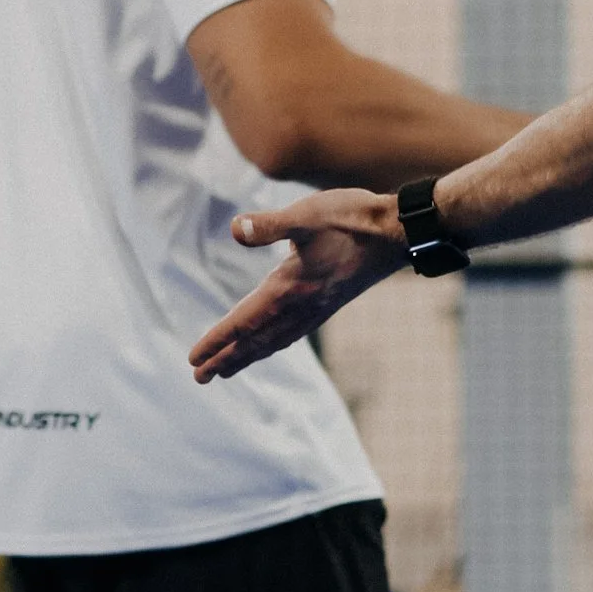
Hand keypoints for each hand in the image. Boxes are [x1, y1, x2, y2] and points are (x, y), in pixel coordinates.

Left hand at [190, 189, 406, 382]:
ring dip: (249, 356)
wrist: (398, 232)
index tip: (193, 358)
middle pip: (255, 341)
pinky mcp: (329, 303)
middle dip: (227, 358)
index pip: (243, 322)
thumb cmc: (353, 219)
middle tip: (200, 377)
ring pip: (275, 340)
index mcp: (288, 287)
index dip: (216, 340)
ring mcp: (317, 308)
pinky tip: (272, 343)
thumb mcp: (307, 214)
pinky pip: (293, 333)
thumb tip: (235, 229)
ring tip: (227, 369)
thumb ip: (269, 225)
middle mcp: (301, 305)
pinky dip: (274, 344)